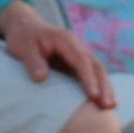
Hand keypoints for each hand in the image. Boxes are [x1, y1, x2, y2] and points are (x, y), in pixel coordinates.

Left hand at [0, 6, 114, 108]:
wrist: (24, 25)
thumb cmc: (23, 37)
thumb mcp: (23, 47)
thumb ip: (33, 62)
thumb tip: (41, 79)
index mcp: (66, 40)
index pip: (82, 61)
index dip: (89, 79)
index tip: (93, 95)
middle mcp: (77, 46)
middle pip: (96, 66)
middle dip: (104, 86)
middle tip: (108, 105)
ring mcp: (79, 54)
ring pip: (98, 71)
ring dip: (106, 88)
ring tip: (111, 106)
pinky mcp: (76, 62)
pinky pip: (91, 74)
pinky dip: (99, 86)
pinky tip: (103, 101)